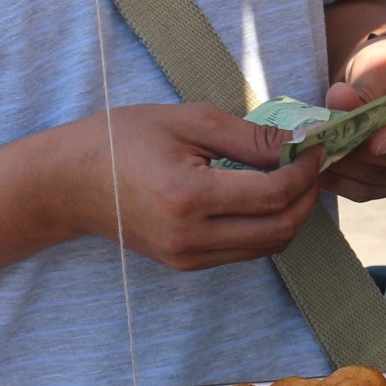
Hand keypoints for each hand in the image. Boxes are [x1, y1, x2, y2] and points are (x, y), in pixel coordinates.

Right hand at [62, 103, 324, 270]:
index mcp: (189, 198)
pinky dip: (266, 226)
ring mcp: (187, 257)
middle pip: (280, 229)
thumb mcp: (189, 121)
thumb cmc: (124, 138)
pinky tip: (266, 196)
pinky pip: (245, 251)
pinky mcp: (185, 264)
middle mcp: (190, 238)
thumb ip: (250, 137)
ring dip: (291, 214)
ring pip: (268, 246)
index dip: (306, 171)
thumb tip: (301, 144)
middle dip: (306, 197)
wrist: (69, 181)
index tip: (316, 147)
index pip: (274, 195)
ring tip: (293, 177)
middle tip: (312, 164)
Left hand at [320, 33, 385, 201]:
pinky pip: (378, 189)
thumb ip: (363, 87)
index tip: (375, 143)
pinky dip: (347, 181)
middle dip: (363, 153)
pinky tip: (320, 171)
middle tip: (322, 142)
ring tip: (313, 155)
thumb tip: (337, 103)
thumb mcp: (383, 63)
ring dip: (349, 168)